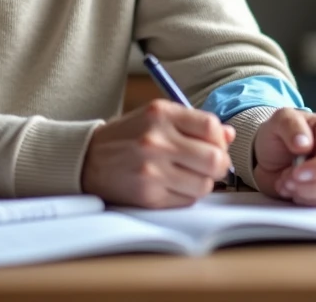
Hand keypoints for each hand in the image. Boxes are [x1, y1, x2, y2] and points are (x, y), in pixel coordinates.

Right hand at [81, 100, 235, 207]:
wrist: (87, 159)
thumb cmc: (127, 136)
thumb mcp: (156, 117)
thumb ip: (193, 123)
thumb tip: (229, 135)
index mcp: (160, 114)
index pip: (211, 126)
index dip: (219, 139)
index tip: (213, 144)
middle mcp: (156, 141)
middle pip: (214, 159)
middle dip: (219, 165)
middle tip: (210, 165)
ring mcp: (152, 170)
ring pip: (205, 185)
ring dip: (203, 183)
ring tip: (188, 175)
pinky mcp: (148, 196)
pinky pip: (187, 200)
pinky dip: (186, 195)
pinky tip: (172, 185)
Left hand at [252, 109, 315, 205]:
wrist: (271, 157)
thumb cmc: (281, 135)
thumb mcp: (279, 120)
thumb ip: (290, 125)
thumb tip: (304, 143)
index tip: (298, 173)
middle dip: (312, 184)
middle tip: (287, 179)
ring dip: (307, 192)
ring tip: (287, 182)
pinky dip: (307, 200)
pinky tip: (293, 189)